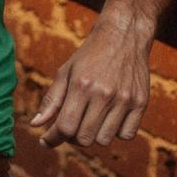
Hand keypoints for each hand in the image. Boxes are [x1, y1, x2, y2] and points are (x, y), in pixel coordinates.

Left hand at [29, 14, 150, 148]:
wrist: (123, 35)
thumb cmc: (90, 55)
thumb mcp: (66, 71)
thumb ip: (51, 100)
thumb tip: (35, 124)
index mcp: (81, 85)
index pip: (65, 127)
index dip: (52, 138)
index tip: (45, 140)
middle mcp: (103, 94)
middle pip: (84, 138)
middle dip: (72, 137)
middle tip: (70, 126)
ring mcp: (124, 100)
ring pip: (104, 140)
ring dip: (94, 135)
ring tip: (90, 120)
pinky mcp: (140, 103)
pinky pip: (126, 135)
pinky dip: (116, 133)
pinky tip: (110, 119)